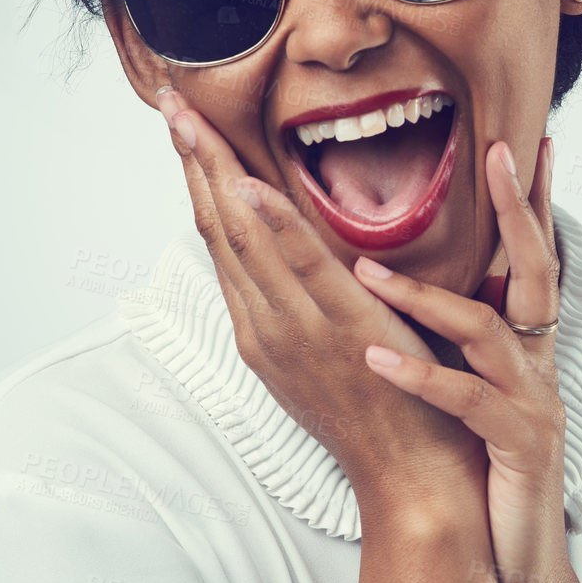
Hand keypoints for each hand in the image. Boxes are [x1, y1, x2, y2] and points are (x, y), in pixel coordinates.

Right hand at [155, 90, 488, 519]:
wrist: (414, 481)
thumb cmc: (385, 413)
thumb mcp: (327, 353)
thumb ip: (308, 302)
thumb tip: (300, 249)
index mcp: (262, 327)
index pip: (221, 238)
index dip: (198, 179)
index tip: (182, 127)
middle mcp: (265, 327)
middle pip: (218, 229)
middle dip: (191, 162)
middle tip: (167, 101)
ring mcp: (297, 332)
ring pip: (245, 240)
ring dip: (215, 175)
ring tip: (190, 120)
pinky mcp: (340, 333)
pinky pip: (301, 270)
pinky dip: (272, 226)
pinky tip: (250, 185)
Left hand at [354, 137, 570, 582]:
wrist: (510, 559)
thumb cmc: (481, 470)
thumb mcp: (474, 389)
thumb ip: (462, 338)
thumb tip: (420, 284)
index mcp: (523, 346)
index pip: (531, 256)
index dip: (530, 199)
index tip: (522, 140)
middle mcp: (537, 364)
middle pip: (538, 269)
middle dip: (518, 208)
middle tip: (499, 151)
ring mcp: (532, 403)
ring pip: (488, 332)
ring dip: (426, 296)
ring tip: (366, 271)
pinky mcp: (517, 447)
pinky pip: (468, 402)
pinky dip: (420, 377)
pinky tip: (375, 360)